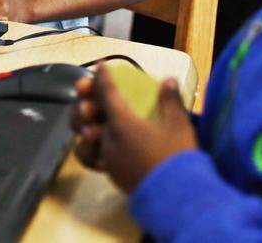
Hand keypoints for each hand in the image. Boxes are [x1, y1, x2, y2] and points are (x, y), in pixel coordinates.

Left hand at [71, 64, 197, 192]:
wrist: (179, 197)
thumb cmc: (178, 157)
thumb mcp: (179, 125)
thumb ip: (170, 100)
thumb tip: (168, 79)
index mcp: (122, 124)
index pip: (107, 94)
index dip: (102, 77)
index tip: (100, 65)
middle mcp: (109, 140)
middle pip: (86, 116)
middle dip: (84, 99)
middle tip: (86, 89)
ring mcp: (108, 159)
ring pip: (83, 138)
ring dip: (83, 124)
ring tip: (87, 118)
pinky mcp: (111, 174)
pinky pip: (91, 159)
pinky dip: (88, 149)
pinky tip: (94, 143)